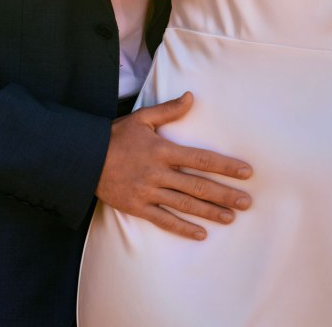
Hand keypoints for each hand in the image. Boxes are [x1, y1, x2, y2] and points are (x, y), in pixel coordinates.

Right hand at [96, 92, 252, 239]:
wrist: (84, 158)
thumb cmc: (115, 136)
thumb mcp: (142, 118)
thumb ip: (168, 110)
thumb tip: (191, 97)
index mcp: (163, 150)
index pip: (201, 159)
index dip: (225, 166)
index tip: (246, 172)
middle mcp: (158, 173)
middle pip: (198, 186)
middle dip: (225, 194)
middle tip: (247, 202)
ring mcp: (148, 192)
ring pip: (185, 205)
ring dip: (210, 212)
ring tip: (231, 217)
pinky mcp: (138, 207)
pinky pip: (164, 220)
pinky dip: (183, 228)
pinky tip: (201, 234)